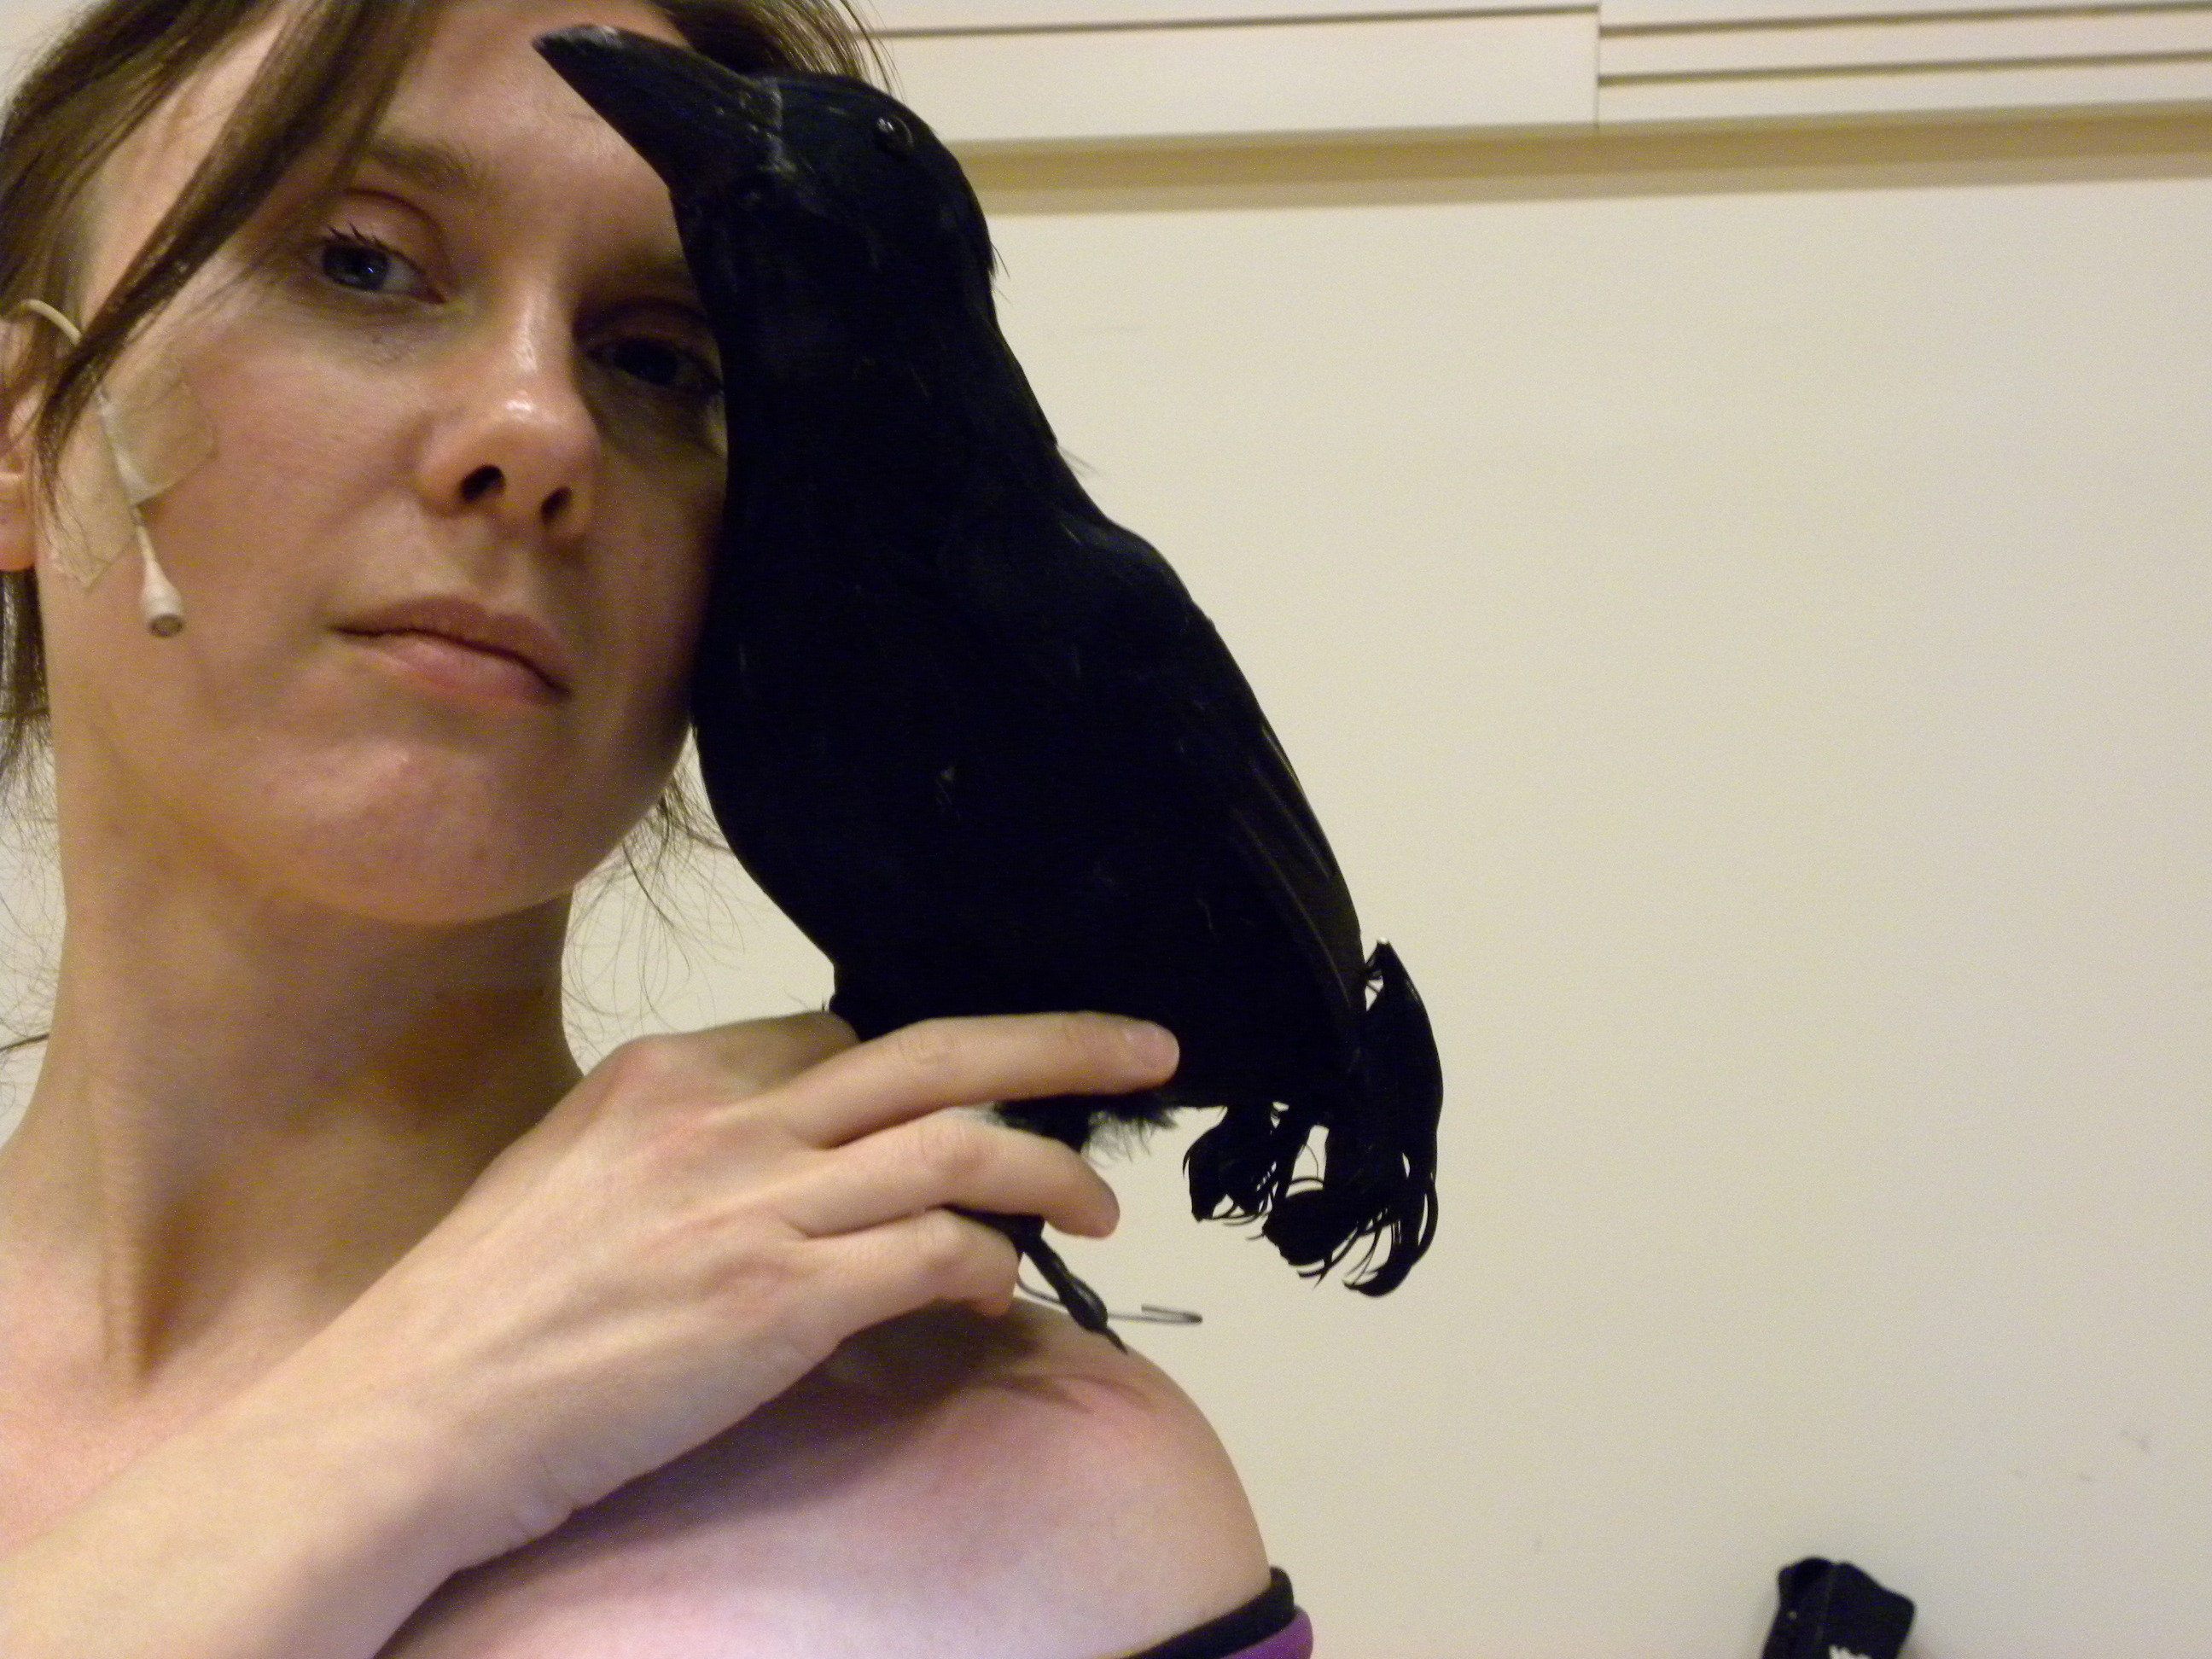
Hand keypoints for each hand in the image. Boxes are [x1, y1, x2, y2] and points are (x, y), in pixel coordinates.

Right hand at [262, 1009, 1177, 1564]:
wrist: (411, 1417)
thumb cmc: (479, 1316)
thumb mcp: (575, 1179)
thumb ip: (682, 1148)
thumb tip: (774, 1157)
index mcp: (672, 1073)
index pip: (841, 1034)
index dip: (929, 1067)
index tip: (977, 1097)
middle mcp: (726, 1115)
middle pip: (938, 1049)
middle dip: (1060, 1044)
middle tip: (1147, 1049)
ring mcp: (758, 1202)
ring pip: (963, 1145)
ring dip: (1054, 1169)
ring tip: (1102, 1204)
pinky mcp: (782, 1299)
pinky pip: (938, 1253)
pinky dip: (990, 1265)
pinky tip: (1001, 1293)